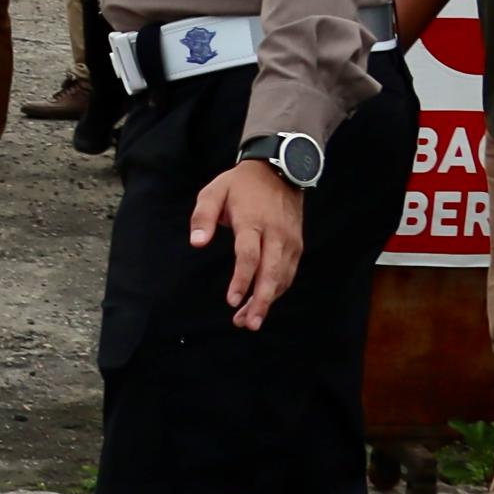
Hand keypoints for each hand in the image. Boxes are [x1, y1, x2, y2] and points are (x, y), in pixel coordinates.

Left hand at [190, 158, 305, 327]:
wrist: (279, 169)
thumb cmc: (240, 184)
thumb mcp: (213, 192)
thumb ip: (202, 217)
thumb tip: (197, 243)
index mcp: (253, 221)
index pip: (249, 256)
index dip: (242, 280)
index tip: (232, 301)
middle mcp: (276, 234)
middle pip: (271, 272)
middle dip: (261, 301)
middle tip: (249, 324)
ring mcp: (290, 241)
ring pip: (282, 277)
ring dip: (268, 300)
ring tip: (250, 320)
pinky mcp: (296, 245)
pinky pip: (288, 272)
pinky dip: (277, 290)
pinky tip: (262, 302)